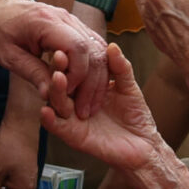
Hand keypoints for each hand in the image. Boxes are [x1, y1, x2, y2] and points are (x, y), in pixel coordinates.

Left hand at [0, 0, 108, 117]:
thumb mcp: (7, 55)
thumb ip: (31, 72)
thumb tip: (49, 95)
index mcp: (46, 22)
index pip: (77, 47)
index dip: (77, 75)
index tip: (67, 93)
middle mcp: (65, 17)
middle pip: (93, 49)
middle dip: (93, 82)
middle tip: (84, 109)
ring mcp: (72, 20)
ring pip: (98, 48)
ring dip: (98, 77)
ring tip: (89, 103)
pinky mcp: (74, 26)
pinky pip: (93, 45)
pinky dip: (95, 67)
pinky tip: (90, 87)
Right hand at [41, 43, 159, 174]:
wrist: (143, 144)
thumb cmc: (135, 116)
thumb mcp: (128, 87)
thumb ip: (120, 68)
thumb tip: (113, 46)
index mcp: (86, 86)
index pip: (74, 69)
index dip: (71, 58)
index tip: (69, 44)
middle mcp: (75, 100)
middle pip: (61, 84)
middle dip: (58, 69)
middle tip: (58, 55)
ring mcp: (72, 118)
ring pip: (56, 103)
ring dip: (54, 90)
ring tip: (57, 78)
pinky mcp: (73, 136)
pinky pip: (57, 127)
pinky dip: (49, 120)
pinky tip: (45, 110)